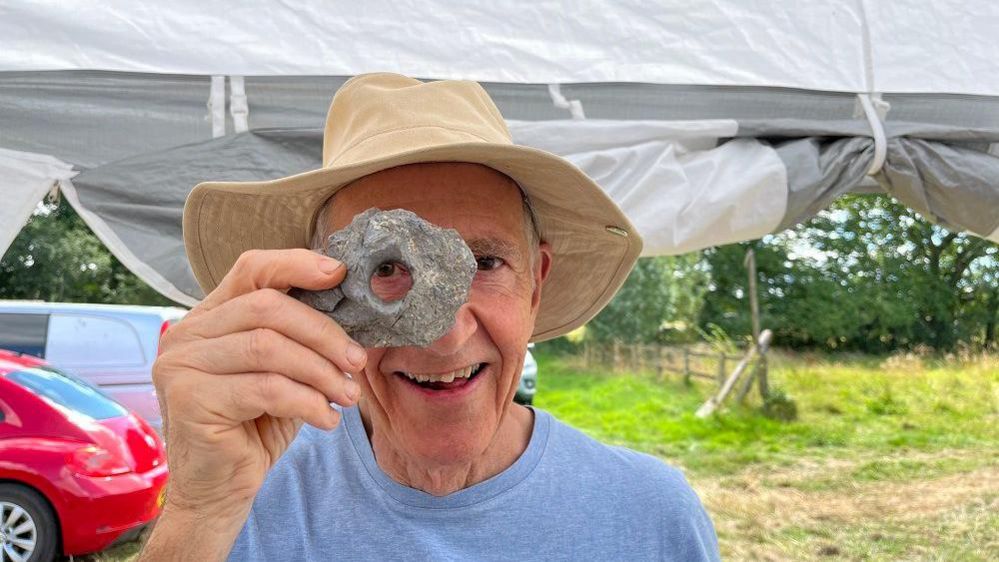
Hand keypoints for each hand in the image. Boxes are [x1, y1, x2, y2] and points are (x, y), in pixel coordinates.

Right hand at [146, 249, 365, 547]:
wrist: (220, 490)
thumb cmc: (256, 426)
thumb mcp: (283, 372)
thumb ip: (300, 337)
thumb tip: (354, 306)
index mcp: (208, 317)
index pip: (252, 269)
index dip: (297, 264)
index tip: (341, 275)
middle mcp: (186, 334)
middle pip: (267, 307)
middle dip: (323, 333)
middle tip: (357, 361)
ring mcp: (181, 365)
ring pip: (268, 347)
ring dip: (320, 371)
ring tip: (347, 396)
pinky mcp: (189, 400)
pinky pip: (265, 388)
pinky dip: (307, 402)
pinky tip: (325, 419)